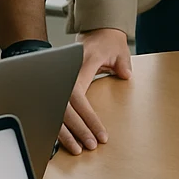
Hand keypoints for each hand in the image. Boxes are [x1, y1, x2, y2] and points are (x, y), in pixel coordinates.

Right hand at [58, 28, 132, 154]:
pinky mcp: (58, 86)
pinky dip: (58, 126)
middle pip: (64, 108)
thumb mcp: (118, 50)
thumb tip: (125, 75)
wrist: (96, 30)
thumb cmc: (107, 42)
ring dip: (66, 132)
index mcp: (79, 64)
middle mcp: (65, 73)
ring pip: (55, 111)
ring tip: (78, 148)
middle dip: (77, 130)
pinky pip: (54, 109)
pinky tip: (64, 140)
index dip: (87, 117)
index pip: (78, 95)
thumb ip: (121, 63)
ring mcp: (59, 79)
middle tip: (90, 145)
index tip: (100, 134)